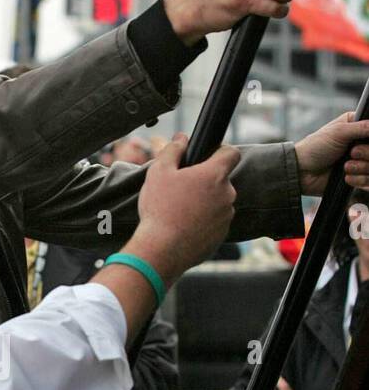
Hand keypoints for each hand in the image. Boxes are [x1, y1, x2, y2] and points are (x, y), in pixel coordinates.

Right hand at [129, 134, 238, 281]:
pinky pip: (214, 222)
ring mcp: (226, 217)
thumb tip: (181, 138)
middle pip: (222, 180)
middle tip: (182, 189)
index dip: (221, 151)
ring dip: (205, 202)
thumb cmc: (160, 209)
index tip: (207, 156)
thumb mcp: (158, 172)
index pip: (231, 153)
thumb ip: (172, 150)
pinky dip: (203, 222)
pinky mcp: (221, 236)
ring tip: (180, 211)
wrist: (161, 250)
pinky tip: (183, 226)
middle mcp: (227, 195)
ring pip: (218, 202)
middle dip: (206, 181)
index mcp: (215, 175)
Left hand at [294, 111, 368, 194]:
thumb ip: (361, 127)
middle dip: (367, 153)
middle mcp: (362, 142)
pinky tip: (346, 177)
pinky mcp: (358, 177)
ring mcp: (361, 160)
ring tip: (345, 167)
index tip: (364, 141)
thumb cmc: (315, 147)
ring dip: (362, 168)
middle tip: (352, 153)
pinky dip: (360, 180)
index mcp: (357, 126)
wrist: (303, 173)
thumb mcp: (338, 132)